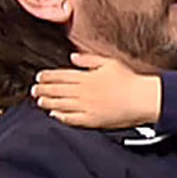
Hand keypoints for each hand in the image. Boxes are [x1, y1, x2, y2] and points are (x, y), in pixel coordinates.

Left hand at [32, 53, 161, 128]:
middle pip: (56, 90)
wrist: (142, 99)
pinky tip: (55, 115)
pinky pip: (71, 119)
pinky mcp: (91, 120)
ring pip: (60, 104)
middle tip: (34, 90)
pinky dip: (60, 117)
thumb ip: (88, 60)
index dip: (47, 77)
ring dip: (48, 103)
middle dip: (43, 90)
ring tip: (40, 102)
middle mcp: (83, 92)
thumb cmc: (129, 80)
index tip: (39, 77)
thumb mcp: (109, 62)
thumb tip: (73, 57)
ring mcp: (86, 106)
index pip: (60, 76)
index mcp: (86, 77)